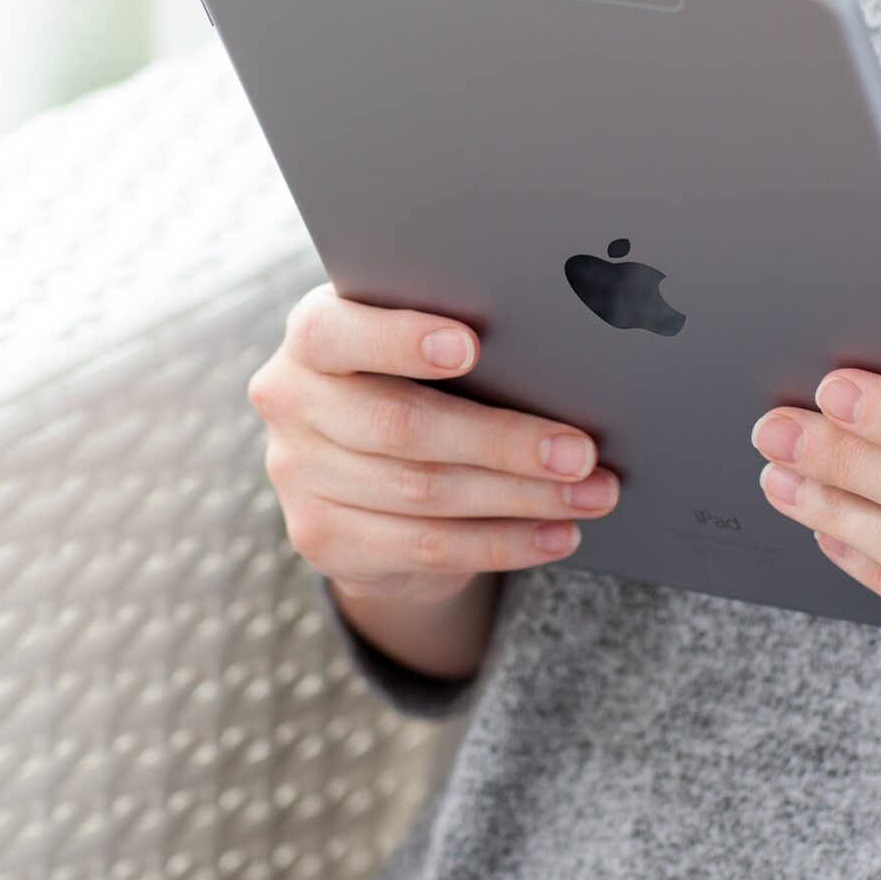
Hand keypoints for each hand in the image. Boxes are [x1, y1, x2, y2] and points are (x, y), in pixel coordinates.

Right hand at [247, 285, 615, 604]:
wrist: (362, 474)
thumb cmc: (412, 382)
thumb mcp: (416, 349)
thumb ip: (453, 342)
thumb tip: (560, 357)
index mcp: (311, 336)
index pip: (338, 332)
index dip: (400, 339)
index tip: (471, 345)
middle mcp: (290, 402)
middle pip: (401, 426)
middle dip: (503, 442)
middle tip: (580, 452)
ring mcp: (298, 477)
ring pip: (423, 494)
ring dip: (521, 498)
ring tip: (590, 494)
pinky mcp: (322, 540)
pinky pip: (426, 547)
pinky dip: (504, 543)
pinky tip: (556, 534)